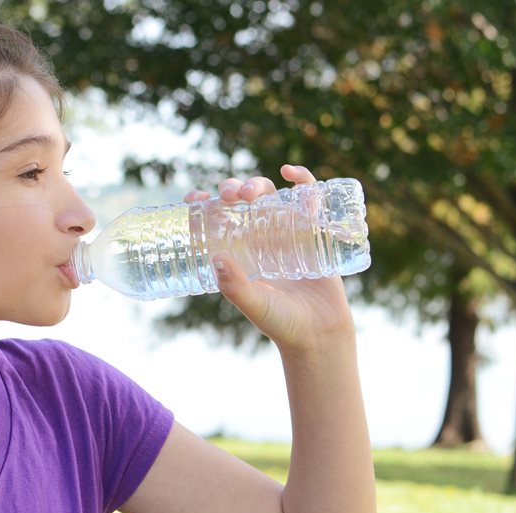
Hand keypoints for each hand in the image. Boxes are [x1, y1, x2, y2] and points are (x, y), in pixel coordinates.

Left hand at [183, 164, 355, 351]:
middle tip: (230, 195)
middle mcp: (260, 241)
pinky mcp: (314, 233)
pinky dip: (302, 181)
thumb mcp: (254, 305)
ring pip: (270, 197)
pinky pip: (309, 200)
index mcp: (239, 255)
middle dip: (233, 190)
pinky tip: (291, 173)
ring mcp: (287, 235)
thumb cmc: (282, 324)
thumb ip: (235, 286)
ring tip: (251, 192)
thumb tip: (215, 256)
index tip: (194, 198)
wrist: (321, 336)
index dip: (203, 207)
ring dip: (258, 184)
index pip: (216, 223)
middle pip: (242, 203)